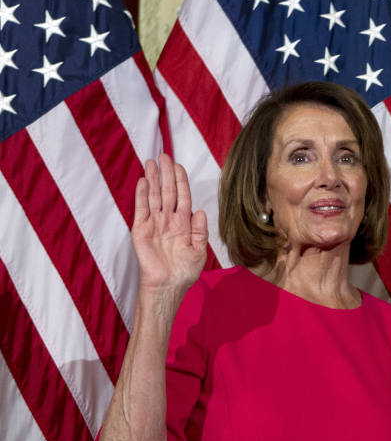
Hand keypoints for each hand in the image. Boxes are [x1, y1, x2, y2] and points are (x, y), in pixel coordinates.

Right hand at [132, 154, 207, 295]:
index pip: (183, 197)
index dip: (181, 182)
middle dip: (167, 174)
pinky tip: (142, 181)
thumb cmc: (184, 271)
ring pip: (153, 196)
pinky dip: (141, 195)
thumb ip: (200, 231)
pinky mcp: (140, 230)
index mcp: (184, 224)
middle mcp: (168, 220)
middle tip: (165, 155)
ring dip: (152, 179)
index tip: (179, 166)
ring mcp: (154, 223)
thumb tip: (200, 210)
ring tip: (151, 162)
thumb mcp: (199, 250)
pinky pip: (141, 209)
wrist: (168, 285)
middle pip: (167, 192)